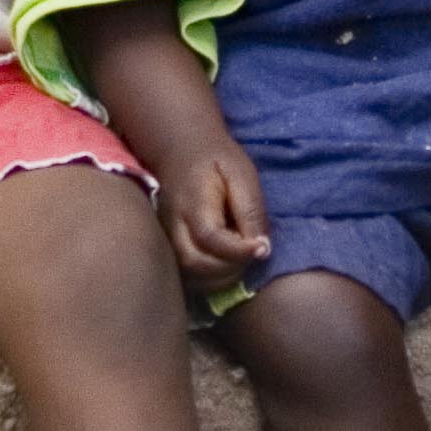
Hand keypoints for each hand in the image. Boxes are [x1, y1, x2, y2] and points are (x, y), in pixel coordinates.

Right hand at [151, 132, 273, 288]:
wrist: (181, 149)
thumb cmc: (216, 159)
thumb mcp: (241, 173)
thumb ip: (250, 209)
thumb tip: (262, 248)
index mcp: (191, 203)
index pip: (210, 238)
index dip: (239, 251)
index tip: (262, 248)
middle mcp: (173, 226)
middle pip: (196, 263)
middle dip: (230, 268)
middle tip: (252, 254)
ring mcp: (167, 239)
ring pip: (190, 275)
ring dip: (221, 278)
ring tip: (242, 260)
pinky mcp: (169, 247)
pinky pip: (188, 276)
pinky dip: (210, 280)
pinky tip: (227, 266)